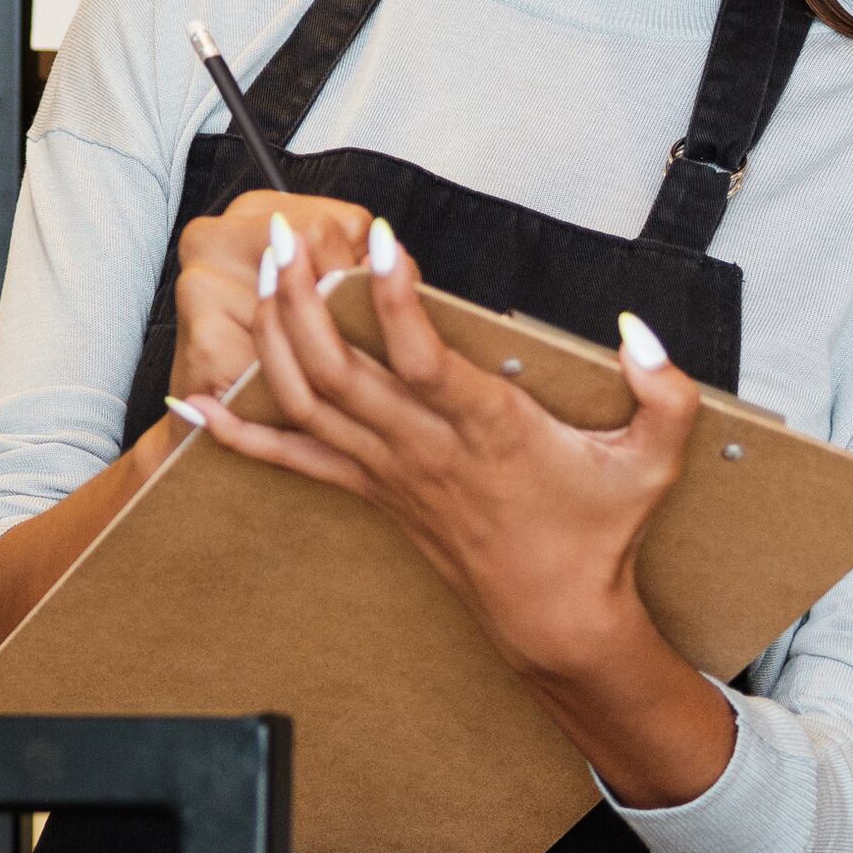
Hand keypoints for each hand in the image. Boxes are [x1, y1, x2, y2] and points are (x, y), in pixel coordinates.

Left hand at [168, 223, 738, 804]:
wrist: (554, 616)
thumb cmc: (597, 533)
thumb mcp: (654, 462)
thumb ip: (665, 394)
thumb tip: (639, 329)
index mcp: (488, 430)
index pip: (425, 360)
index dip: (397, 298)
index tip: (382, 238)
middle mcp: (424, 448)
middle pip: (341, 370)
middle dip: (303, 297)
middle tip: (284, 235)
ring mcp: (387, 471)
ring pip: (309, 401)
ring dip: (275, 334)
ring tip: (264, 269)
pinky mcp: (369, 490)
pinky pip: (289, 458)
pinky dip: (233, 432)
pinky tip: (188, 404)